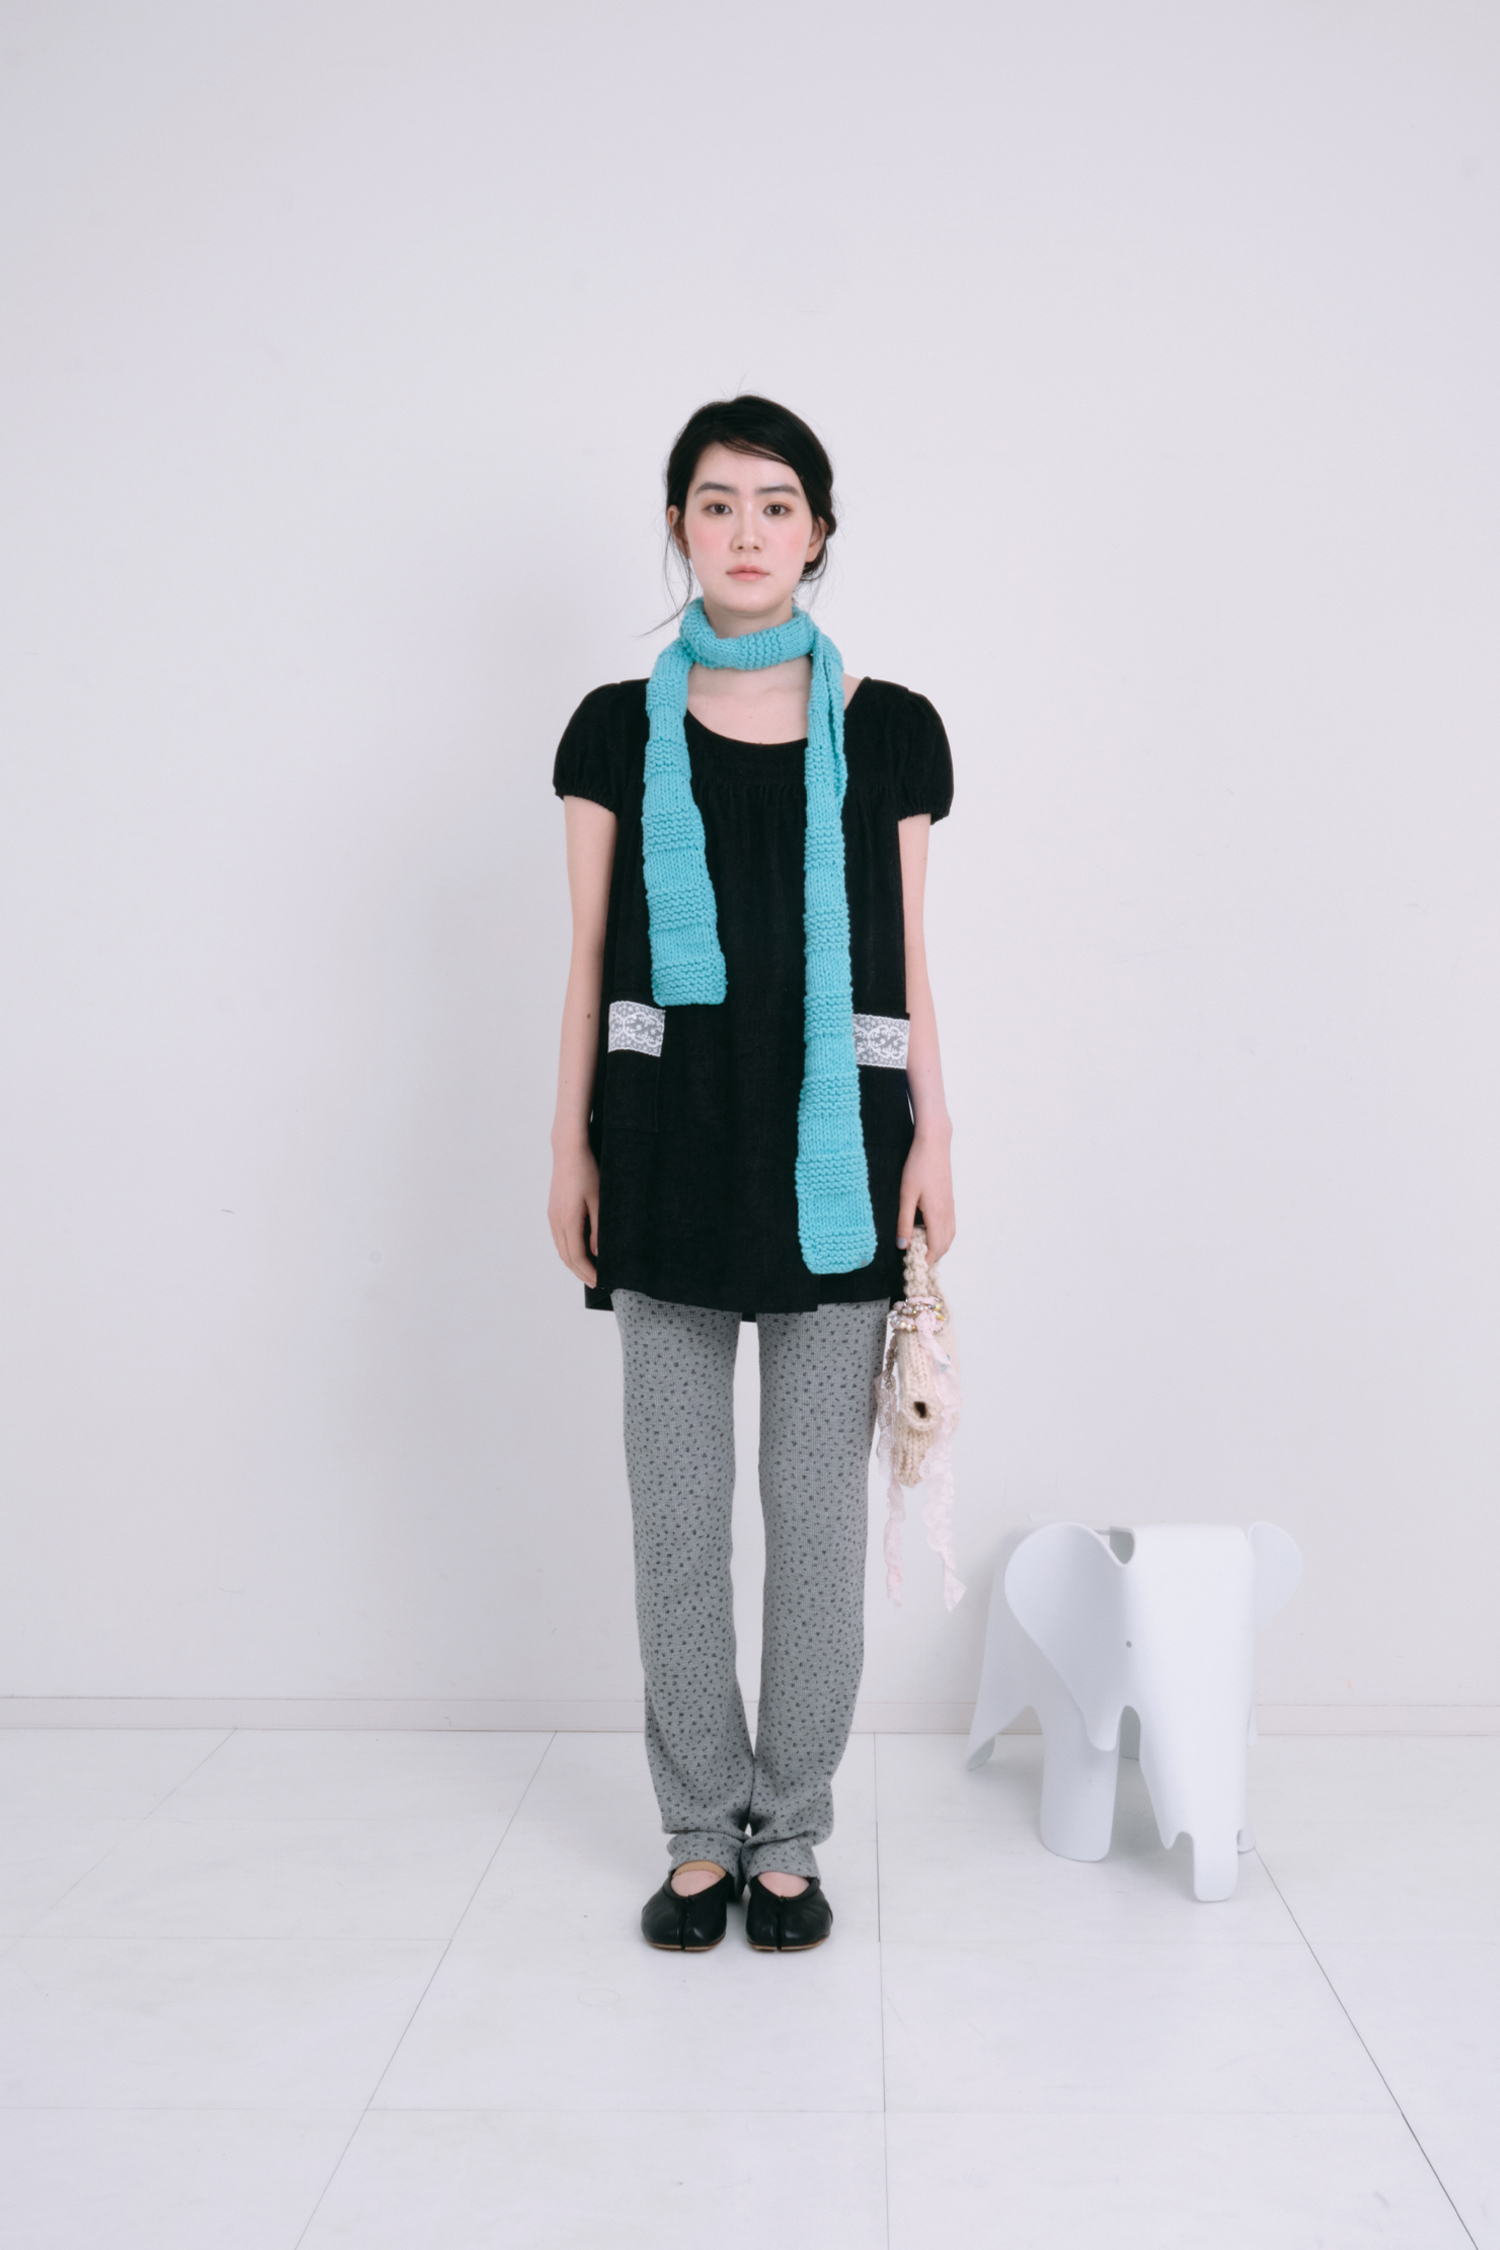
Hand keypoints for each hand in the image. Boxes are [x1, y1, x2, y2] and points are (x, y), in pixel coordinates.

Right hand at [548, 1139, 599, 1285]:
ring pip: (561, 1249)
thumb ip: (598, 1229)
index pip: (577, 1256)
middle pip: (566, 1257)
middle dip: (581, 1272)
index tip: (601, 1281)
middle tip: (596, 1283)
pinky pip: (559, 1238)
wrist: (568, 1151)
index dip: (588, 1272)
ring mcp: (552, 1216)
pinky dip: (569, 1251)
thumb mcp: (600, 1201)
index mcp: (568, 1220)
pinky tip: (580, 1252)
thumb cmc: (587, 1171)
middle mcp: (556, 1221)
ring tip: (590, 1271)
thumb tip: (598, 1254)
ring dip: (574, 1263)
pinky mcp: (553, 1211)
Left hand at [897, 1128, 954, 1263]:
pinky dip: (943, 1236)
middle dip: (932, 1257)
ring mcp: (951, 1206)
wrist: (934, 1144)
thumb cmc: (918, 1167)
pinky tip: (930, 1232)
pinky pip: (950, 1226)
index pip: (935, 1247)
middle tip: (915, 1260)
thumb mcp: (906, 1195)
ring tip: (922, 1249)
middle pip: (944, 1245)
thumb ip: (904, 1222)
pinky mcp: (950, 1200)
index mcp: (936, 1214)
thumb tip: (902, 1246)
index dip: (926, 1260)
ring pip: (949, 1236)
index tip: (913, 1265)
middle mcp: (947, 1213)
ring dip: (938, 1247)